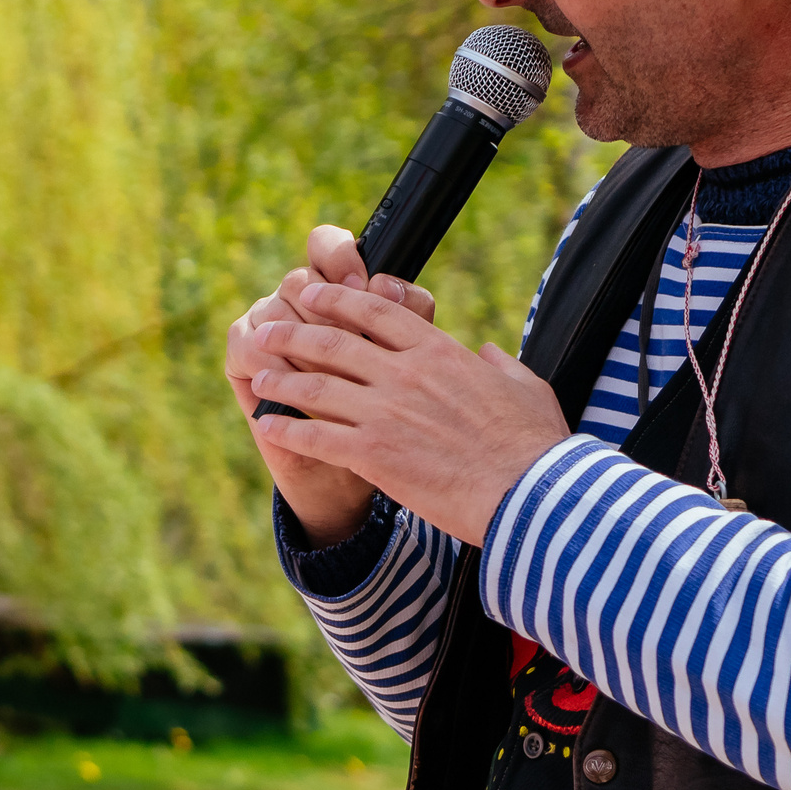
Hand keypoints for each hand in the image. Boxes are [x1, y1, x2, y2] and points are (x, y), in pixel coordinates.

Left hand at [246, 280, 568, 545]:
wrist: (530, 494)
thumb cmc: (534, 444)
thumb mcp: (526, 387)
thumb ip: (499, 364)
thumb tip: (486, 352)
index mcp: (439, 352)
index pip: (376, 311)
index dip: (337, 299)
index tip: (311, 294)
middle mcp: (405, 374)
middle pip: (333, 342)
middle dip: (292, 332)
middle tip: (267, 328)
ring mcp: (385, 412)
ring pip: (315, 385)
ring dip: (280, 377)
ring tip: (256, 373)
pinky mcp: (373, 453)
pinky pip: (315, 434)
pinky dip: (286, 427)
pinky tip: (266, 424)